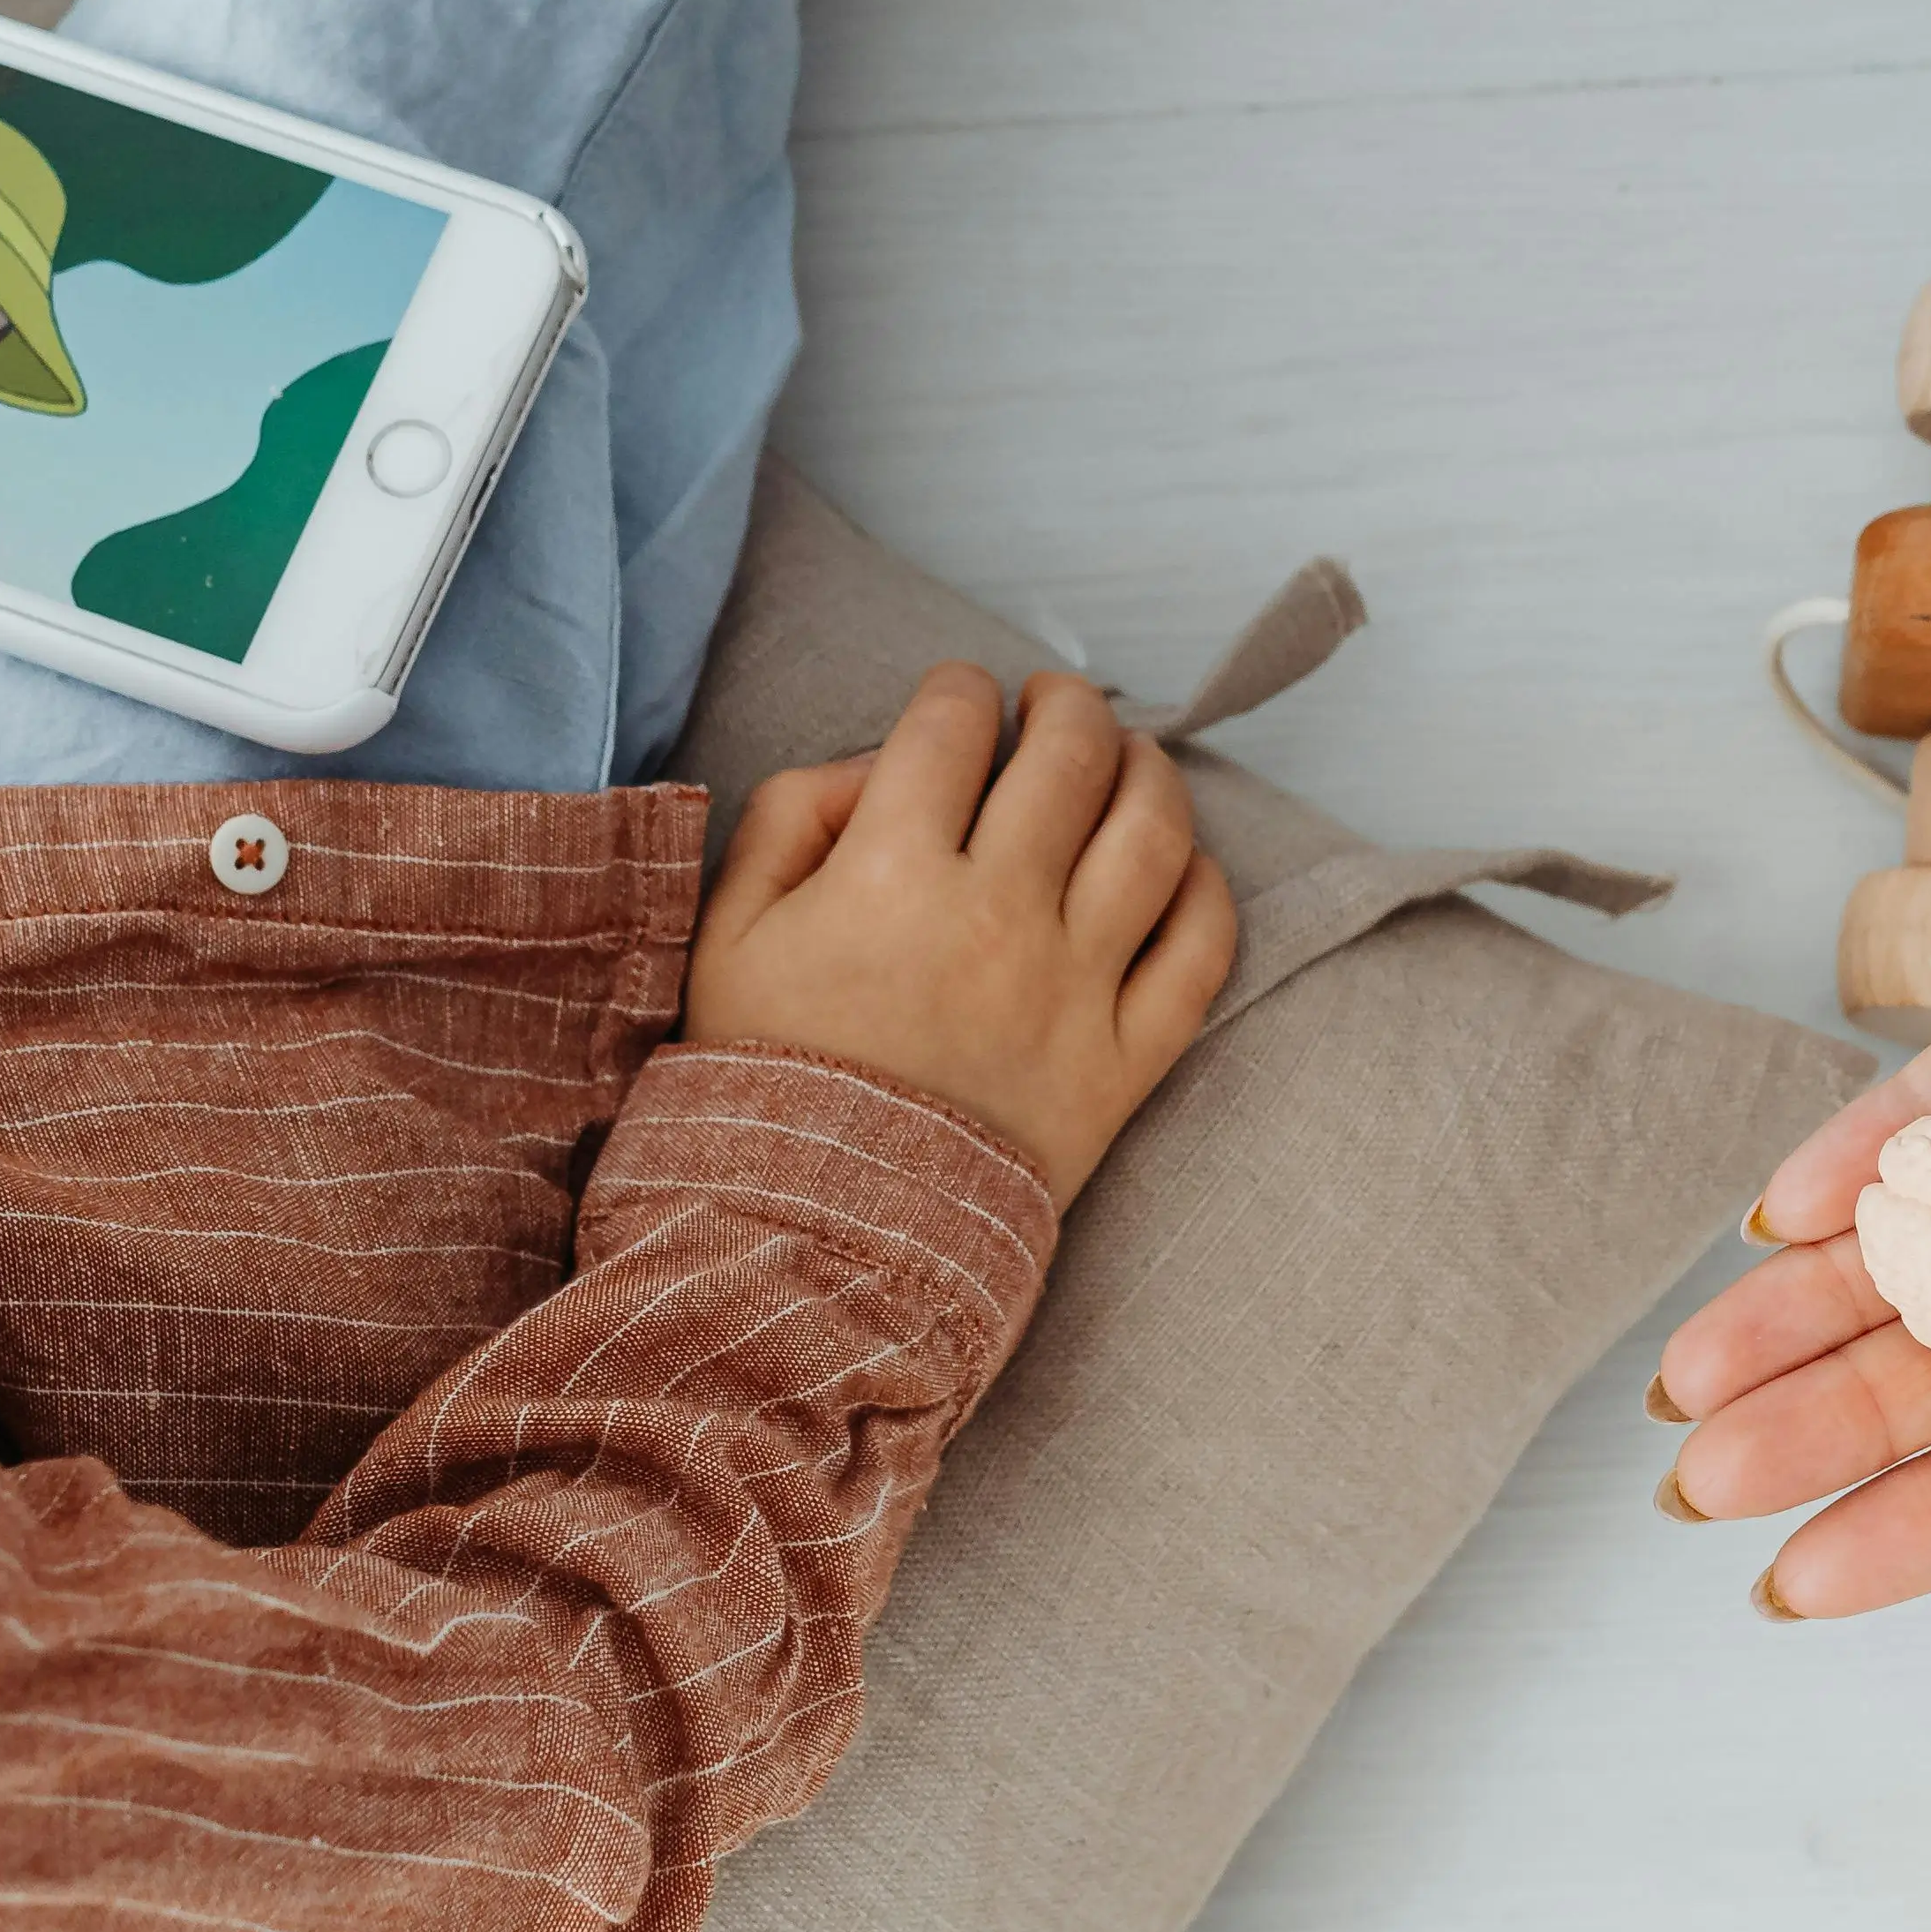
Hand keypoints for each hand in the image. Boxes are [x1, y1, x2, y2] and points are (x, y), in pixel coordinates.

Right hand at [689, 663, 1240, 1199]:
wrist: (817, 1240)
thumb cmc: (767, 1081)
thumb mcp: (728, 935)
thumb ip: (791, 819)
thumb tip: (878, 767)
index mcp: (889, 877)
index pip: (951, 726)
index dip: (958, 690)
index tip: (957, 700)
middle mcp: (996, 918)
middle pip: (1070, 755)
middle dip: (1065, 705)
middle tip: (1052, 704)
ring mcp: (1073, 991)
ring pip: (1153, 833)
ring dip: (1147, 771)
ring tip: (1124, 761)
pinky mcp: (1123, 1065)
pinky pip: (1200, 952)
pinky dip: (1203, 889)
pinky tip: (1175, 866)